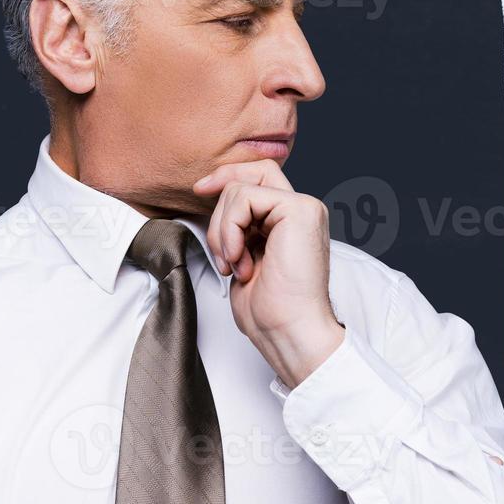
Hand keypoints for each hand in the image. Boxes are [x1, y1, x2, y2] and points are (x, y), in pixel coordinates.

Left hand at [192, 159, 344, 388]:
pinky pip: (245, 198)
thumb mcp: (244, 259)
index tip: (199, 191)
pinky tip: (238, 259)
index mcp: (291, 221)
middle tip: (209, 228)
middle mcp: (301, 210)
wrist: (288, 331)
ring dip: (222, 229)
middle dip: (220, 192)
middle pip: (252, 172)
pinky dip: (230, 229)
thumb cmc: (269, 309)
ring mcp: (303, 207)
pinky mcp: (299, 210)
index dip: (227, 178)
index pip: (258, 178)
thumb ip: (239, 229)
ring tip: (232, 263)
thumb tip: (215, 206)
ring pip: (240, 188)